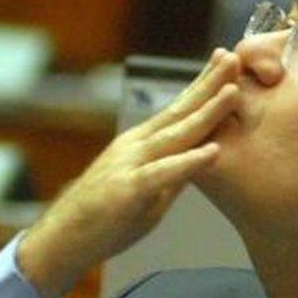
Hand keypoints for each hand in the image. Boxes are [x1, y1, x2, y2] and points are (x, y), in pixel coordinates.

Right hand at [17, 49, 240, 297]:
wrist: (62, 240)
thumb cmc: (107, 217)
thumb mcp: (152, 189)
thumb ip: (177, 170)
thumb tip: (205, 154)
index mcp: (144, 143)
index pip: (179, 108)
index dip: (204, 84)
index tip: (228, 60)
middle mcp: (137, 146)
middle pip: (180, 111)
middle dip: (210, 84)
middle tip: (235, 57)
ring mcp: (130, 165)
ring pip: (175, 135)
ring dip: (207, 112)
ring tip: (233, 92)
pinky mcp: (126, 191)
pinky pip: (162, 174)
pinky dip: (188, 162)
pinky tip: (213, 152)